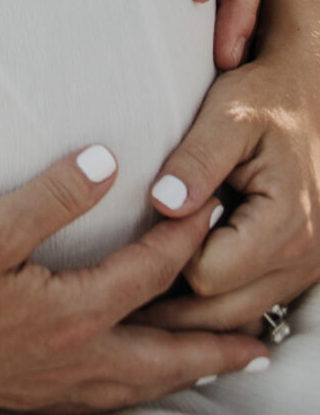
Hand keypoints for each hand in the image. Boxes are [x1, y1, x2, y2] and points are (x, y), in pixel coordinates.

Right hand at [0, 144, 265, 414]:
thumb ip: (54, 194)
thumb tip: (107, 161)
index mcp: (74, 312)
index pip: (147, 272)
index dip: (183, 239)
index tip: (211, 211)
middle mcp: (76, 356)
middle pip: (165, 354)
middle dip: (215, 346)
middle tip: (259, 344)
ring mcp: (54, 383)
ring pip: (139, 385)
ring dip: (183, 374)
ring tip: (210, 368)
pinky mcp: (30, 396)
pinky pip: (105, 400)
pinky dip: (136, 392)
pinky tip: (129, 386)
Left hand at [126, 43, 319, 328]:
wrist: (308, 97)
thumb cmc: (265, 99)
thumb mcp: (229, 114)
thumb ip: (197, 159)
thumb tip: (163, 202)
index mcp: (286, 222)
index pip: (208, 274)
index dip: (168, 254)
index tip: (140, 230)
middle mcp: (305, 258)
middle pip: (220, 311)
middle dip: (170, 297)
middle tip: (113, 281)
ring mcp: (306, 269)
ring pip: (235, 317)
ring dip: (191, 308)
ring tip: (136, 286)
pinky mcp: (299, 270)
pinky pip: (251, 306)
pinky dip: (217, 301)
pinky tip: (178, 280)